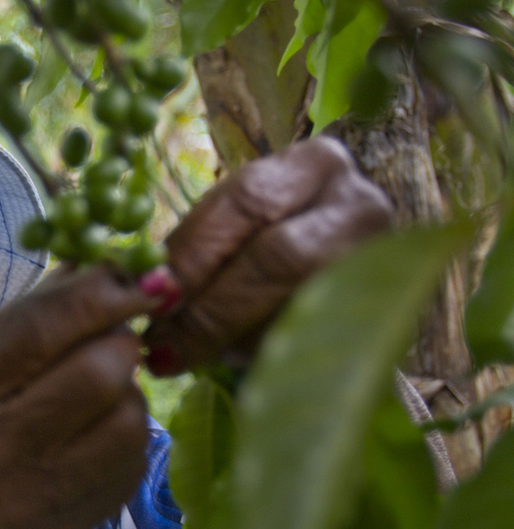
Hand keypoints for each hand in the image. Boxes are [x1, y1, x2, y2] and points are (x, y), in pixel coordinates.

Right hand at [0, 267, 167, 528]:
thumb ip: (27, 316)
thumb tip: (100, 264)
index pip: (38, 328)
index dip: (95, 293)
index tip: (126, 278)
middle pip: (98, 372)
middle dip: (119, 340)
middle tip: (112, 336)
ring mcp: (31, 498)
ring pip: (128, 417)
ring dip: (127, 389)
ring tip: (99, 389)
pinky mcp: (70, 526)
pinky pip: (134, 460)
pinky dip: (126, 430)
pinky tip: (98, 430)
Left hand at [143, 137, 393, 375]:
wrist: (340, 270)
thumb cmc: (266, 242)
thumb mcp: (235, 229)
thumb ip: (197, 249)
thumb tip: (143, 291)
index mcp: (317, 165)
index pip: (248, 201)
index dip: (193, 251)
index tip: (150, 293)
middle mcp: (362, 205)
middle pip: (280, 257)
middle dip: (210, 307)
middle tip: (159, 343)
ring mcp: (385, 263)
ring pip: (301, 307)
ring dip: (232, 339)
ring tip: (181, 356)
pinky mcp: (386, 318)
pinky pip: (317, 344)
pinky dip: (263, 358)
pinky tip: (227, 363)